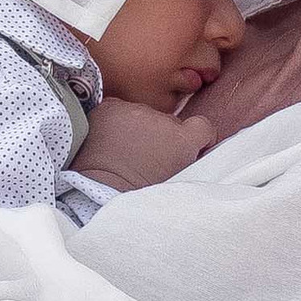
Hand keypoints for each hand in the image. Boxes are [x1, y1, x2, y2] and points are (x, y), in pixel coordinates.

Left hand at [76, 95, 207, 193]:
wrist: (98, 189)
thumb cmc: (136, 194)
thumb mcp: (174, 182)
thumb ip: (186, 161)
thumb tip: (192, 154)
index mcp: (183, 141)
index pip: (202, 126)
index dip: (196, 138)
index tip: (189, 149)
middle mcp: (162, 119)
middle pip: (167, 122)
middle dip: (159, 137)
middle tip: (144, 160)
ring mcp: (135, 110)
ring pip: (140, 115)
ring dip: (135, 129)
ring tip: (122, 153)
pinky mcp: (110, 107)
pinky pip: (117, 109)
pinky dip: (114, 121)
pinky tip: (108, 142)